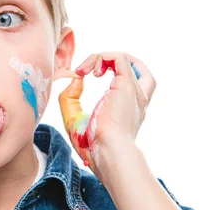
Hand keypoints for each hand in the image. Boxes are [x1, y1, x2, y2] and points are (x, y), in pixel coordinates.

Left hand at [58, 52, 155, 170]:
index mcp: (128, 110)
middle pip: (140, 70)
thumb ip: (71, 98)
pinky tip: (89, 71)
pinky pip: (119, 57)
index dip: (107, 72)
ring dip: (103, 57)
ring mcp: (134, 91)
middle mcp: (136, 99)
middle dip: (115, 61)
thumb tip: (76, 79)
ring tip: (88, 69)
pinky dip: (101, 57)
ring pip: (126, 59)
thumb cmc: (93, 145)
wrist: (108, 153)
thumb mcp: (74, 119)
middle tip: (93, 70)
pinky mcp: (127, 85)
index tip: (81, 78)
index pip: (129, 84)